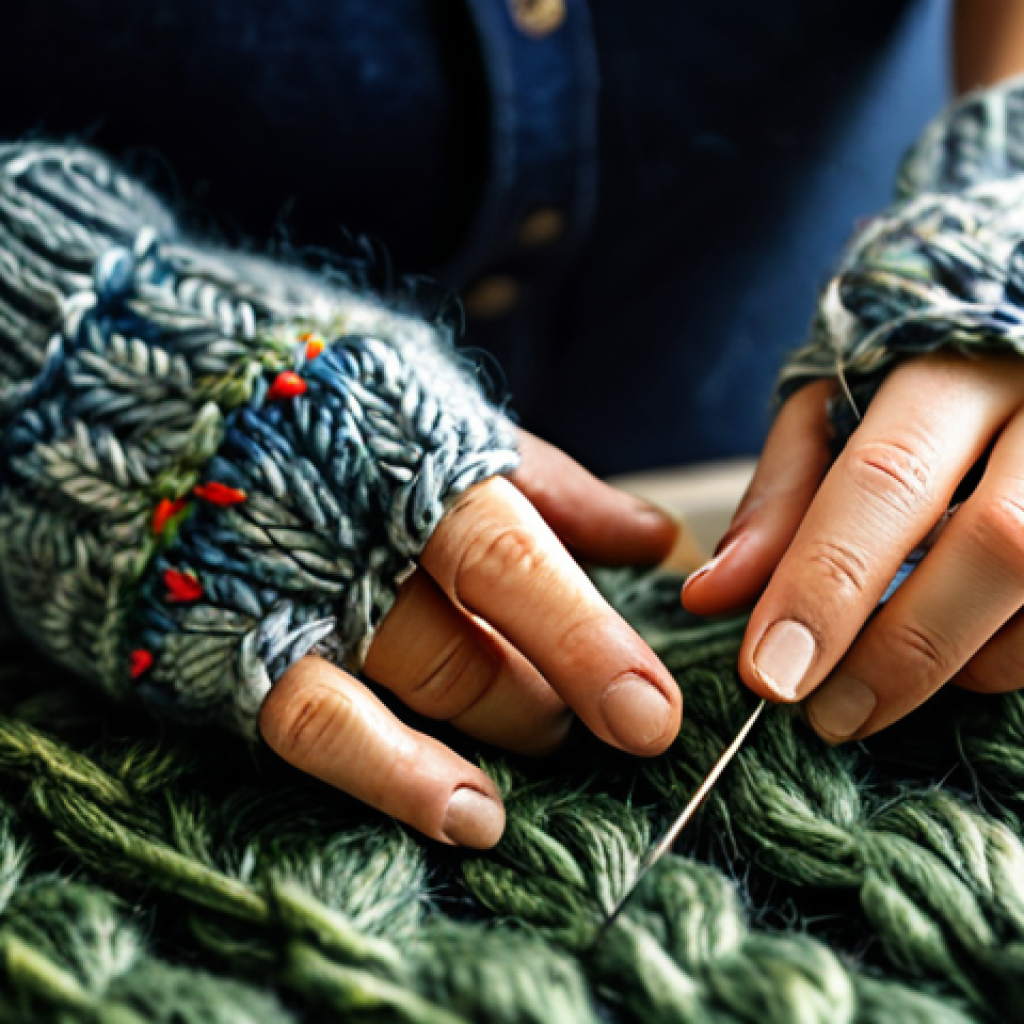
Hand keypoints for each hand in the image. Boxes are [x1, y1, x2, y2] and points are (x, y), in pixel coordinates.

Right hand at [260, 430, 681, 847]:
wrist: (150, 382)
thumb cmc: (322, 399)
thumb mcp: (442, 410)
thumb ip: (551, 482)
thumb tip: (657, 540)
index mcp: (415, 460)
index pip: (511, 560)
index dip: (585, 640)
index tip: (651, 715)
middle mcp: (351, 529)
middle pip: (472, 641)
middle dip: (552, 694)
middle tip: (601, 713)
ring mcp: (287, 591)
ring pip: (413, 686)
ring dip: (494, 735)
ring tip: (544, 749)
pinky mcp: (229, 643)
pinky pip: (313, 726)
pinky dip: (394, 777)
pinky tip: (461, 815)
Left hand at [683, 352, 1023, 743]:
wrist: (1022, 347)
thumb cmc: (918, 385)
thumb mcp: (835, 413)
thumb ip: (780, 502)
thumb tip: (710, 597)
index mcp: (956, 365)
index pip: (887, 479)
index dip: (826, 585)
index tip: (769, 675)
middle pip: (997, 543)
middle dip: (900, 650)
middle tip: (827, 716)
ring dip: (962, 663)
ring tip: (888, 682)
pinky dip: (1011, 657)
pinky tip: (965, 655)